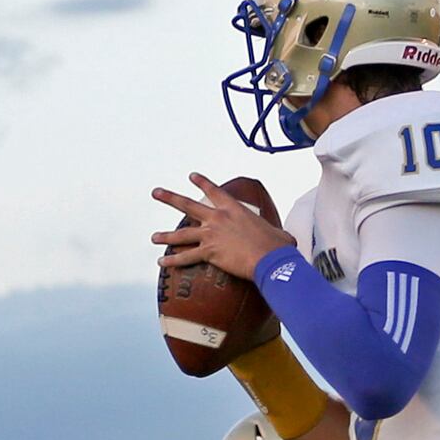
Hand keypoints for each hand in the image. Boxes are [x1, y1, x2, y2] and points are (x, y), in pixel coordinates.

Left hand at [151, 175, 299, 280]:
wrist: (271, 258)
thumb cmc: (278, 246)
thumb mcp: (276, 231)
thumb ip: (272, 232)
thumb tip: (286, 239)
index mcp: (234, 209)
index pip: (214, 191)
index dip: (201, 183)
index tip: (191, 176)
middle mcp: (218, 218)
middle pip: (187, 206)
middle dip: (169, 198)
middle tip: (156, 192)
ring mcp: (211, 235)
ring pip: (181, 234)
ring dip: (165, 236)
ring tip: (153, 237)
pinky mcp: (209, 252)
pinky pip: (186, 257)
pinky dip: (173, 261)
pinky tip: (162, 263)